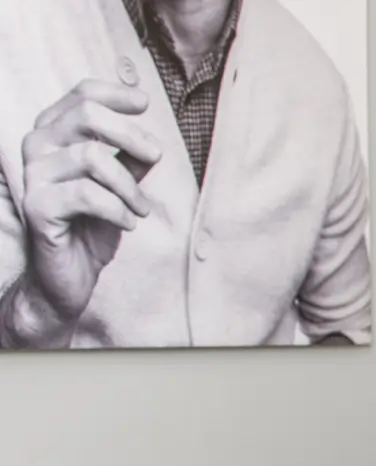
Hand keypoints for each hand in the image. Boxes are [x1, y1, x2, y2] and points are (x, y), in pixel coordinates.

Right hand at [9, 80, 159, 342]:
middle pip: (86, 116)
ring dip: (129, 185)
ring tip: (140, 209)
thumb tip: (153, 142)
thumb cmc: (93, 227)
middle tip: (156, 157)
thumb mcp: (121, 189)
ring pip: (91, 157)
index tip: (144, 102)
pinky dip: (118, 209)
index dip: (115, 94)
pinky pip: (87, 194)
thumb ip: (132, 162)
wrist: (70, 275)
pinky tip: (127, 224)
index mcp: (54, 135)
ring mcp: (33, 176)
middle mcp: (37, 148)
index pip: (81, 96)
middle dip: (131, 135)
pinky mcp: (37, 207)